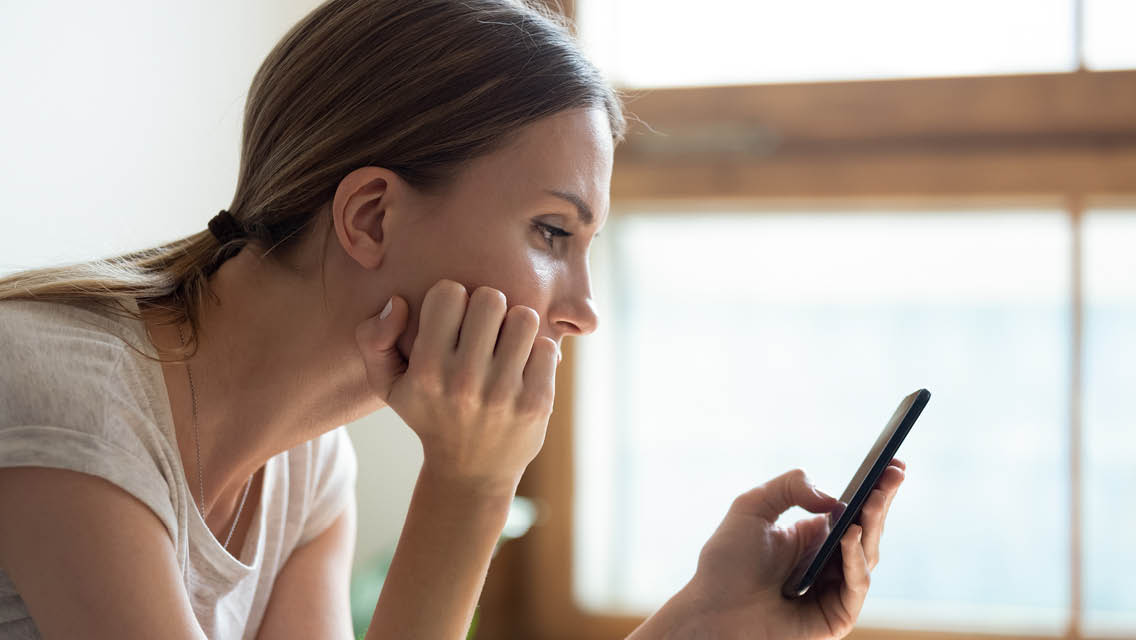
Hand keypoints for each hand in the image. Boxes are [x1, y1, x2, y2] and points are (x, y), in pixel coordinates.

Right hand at [354, 279, 558, 493]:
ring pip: (525, 317)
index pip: (449, 293)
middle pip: (491, 299)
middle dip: (489, 308)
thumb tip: (399, 302)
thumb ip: (373, 339)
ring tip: (506, 344)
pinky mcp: (536, 403)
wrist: (471, 473)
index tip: (454, 321)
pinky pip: (547, 348)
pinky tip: (523, 368)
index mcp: (426, 370)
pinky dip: (537, 352)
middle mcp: (464, 381)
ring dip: (517, 327)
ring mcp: (503, 393)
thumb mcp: (387, 385)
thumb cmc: (429, 414)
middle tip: (485, 329)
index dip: (453, 299)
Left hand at [675, 461, 905, 639]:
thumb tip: (831, 498)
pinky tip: (848, 535)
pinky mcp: (836, 615)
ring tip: (872, 499)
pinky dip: (855, 560)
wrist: (712, 610)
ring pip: (868, 555)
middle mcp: (828, 561)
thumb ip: (789, 486)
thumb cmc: (727, 563)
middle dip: (882, 500)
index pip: (852, 509)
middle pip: (867, 529)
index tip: (892, 463)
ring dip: (872, 525)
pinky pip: (856, 585)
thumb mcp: (752, 506)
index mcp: (813, 536)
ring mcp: (835, 589)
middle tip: (894, 474)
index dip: (875, 488)